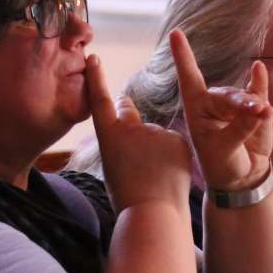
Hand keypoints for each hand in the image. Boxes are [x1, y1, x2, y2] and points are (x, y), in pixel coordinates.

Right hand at [86, 54, 191, 210]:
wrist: (153, 214)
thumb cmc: (129, 200)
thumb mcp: (113, 170)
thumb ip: (121, 146)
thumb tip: (133, 136)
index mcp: (108, 137)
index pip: (99, 100)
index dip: (97, 78)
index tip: (94, 58)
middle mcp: (129, 128)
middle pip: (128, 110)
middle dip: (127, 112)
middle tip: (129, 127)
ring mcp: (155, 131)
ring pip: (156, 136)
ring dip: (157, 151)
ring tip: (156, 179)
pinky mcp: (178, 138)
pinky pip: (174, 144)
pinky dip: (174, 157)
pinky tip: (171, 176)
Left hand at [170, 28, 272, 191]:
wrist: (241, 177)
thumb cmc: (222, 164)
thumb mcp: (224, 150)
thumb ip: (240, 129)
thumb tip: (262, 109)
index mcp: (197, 109)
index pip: (188, 78)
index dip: (182, 55)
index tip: (175, 33)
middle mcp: (214, 102)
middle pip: (227, 94)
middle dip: (242, 102)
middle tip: (257, 111)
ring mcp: (236, 104)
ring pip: (246, 97)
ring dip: (254, 106)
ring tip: (263, 115)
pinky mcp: (257, 107)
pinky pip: (258, 91)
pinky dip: (261, 83)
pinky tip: (259, 70)